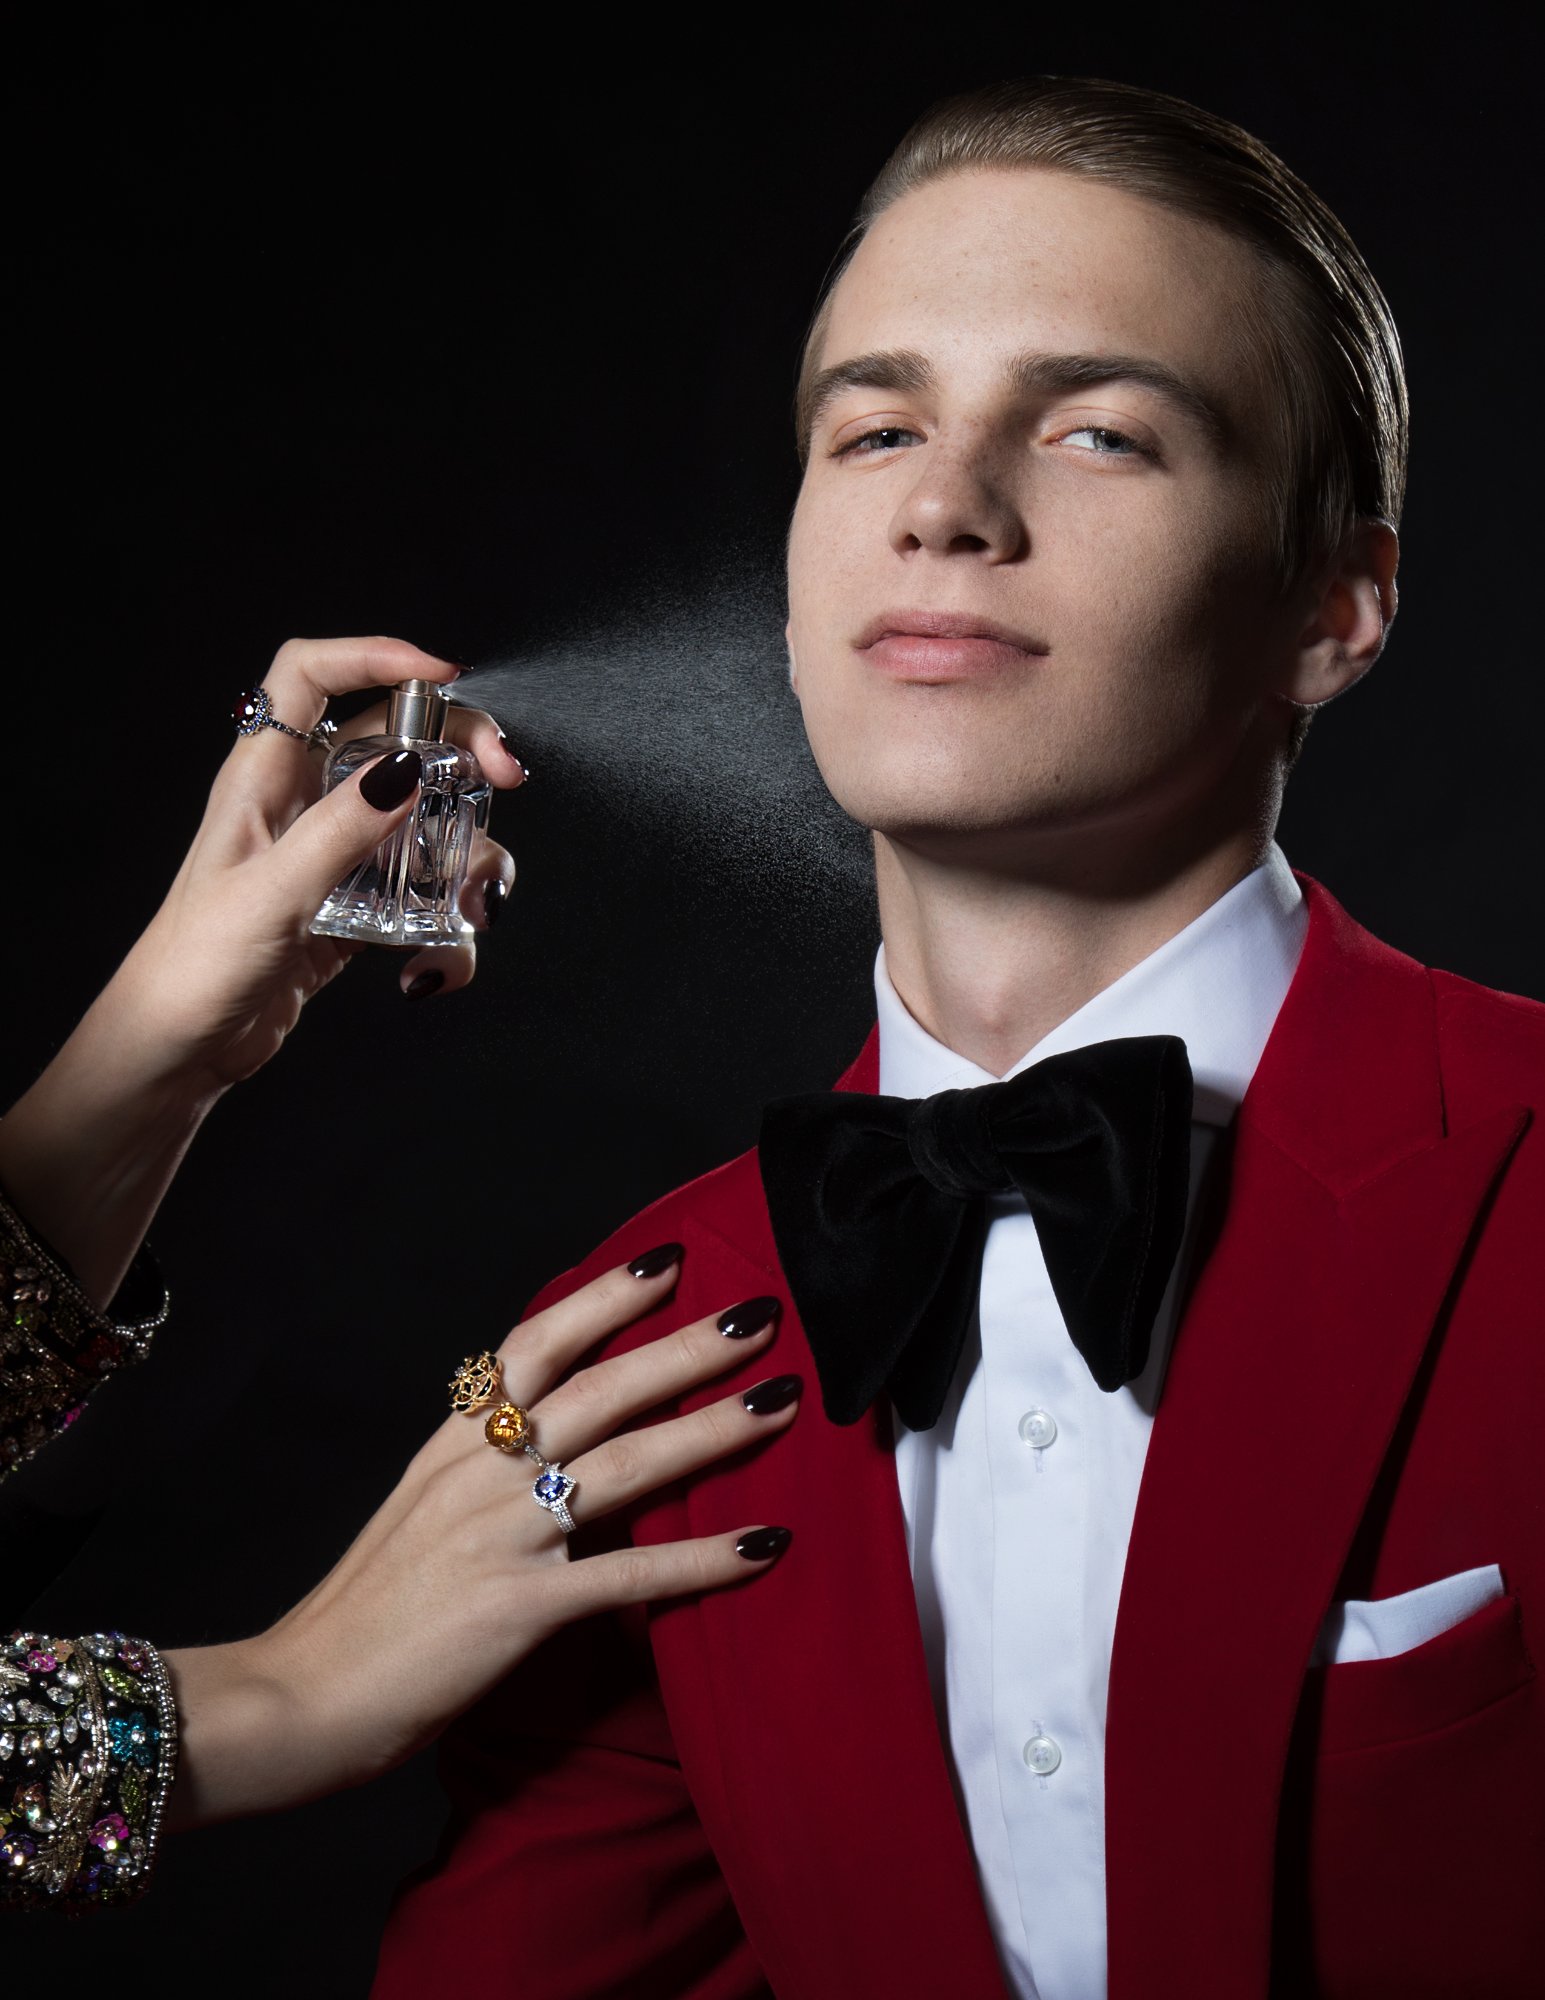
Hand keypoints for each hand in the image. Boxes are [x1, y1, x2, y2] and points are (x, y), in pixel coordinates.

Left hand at [117, 635, 526, 1092]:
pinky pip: (418, 892)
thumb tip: (407, 769)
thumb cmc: (196, 966)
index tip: (448, 677)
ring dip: (466, 855)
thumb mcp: (273, 894)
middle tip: (506, 779)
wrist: (178, 1050)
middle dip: (461, 752)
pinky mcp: (352, 907)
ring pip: (423, 818)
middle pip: (396, 738)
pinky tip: (433, 965)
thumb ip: (341, 831)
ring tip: (475, 905)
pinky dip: (446, 926)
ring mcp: (332, 853)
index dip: (376, 655)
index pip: (313, 674)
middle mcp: (302, 802)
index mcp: (263, 775)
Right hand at [162, 1250, 798, 1823]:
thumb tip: (548, 1435)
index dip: (604, 1298)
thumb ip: (480, 1466)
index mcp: (453, 1443)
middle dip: (688, 1347)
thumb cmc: (364, 1611)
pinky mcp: (520, 1608)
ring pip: (628, 1464)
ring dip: (713, 1429)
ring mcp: (502, 1536)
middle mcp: (481, 1472)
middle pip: (601, 1388)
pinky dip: (703, 1559)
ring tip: (780, 1401)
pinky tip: (762, 1544)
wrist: (298, 1698)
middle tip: (760, 1313)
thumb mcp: (417, 1509)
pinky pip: (631, 1577)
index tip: (667, 1261)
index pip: (536, 1345)